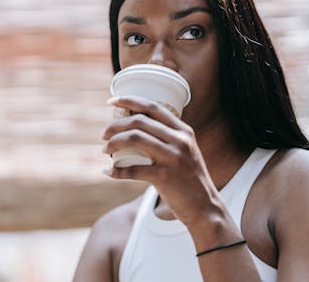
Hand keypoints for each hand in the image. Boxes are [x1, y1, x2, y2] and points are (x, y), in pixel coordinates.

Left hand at [102, 95, 221, 227]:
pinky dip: (116, 171)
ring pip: (134, 138)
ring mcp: (172, 158)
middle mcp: (179, 140)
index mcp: (183, 131)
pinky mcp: (164, 177)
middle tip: (104, 135)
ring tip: (104, 150)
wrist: (204, 208)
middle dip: (115, 125)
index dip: (130, 100)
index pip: (153, 107)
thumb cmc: (189, 180)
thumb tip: (136, 128)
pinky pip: (132, 169)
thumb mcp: (185, 152)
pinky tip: (107, 171)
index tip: (112, 101)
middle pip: (139, 121)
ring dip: (113, 143)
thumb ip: (168, 138)